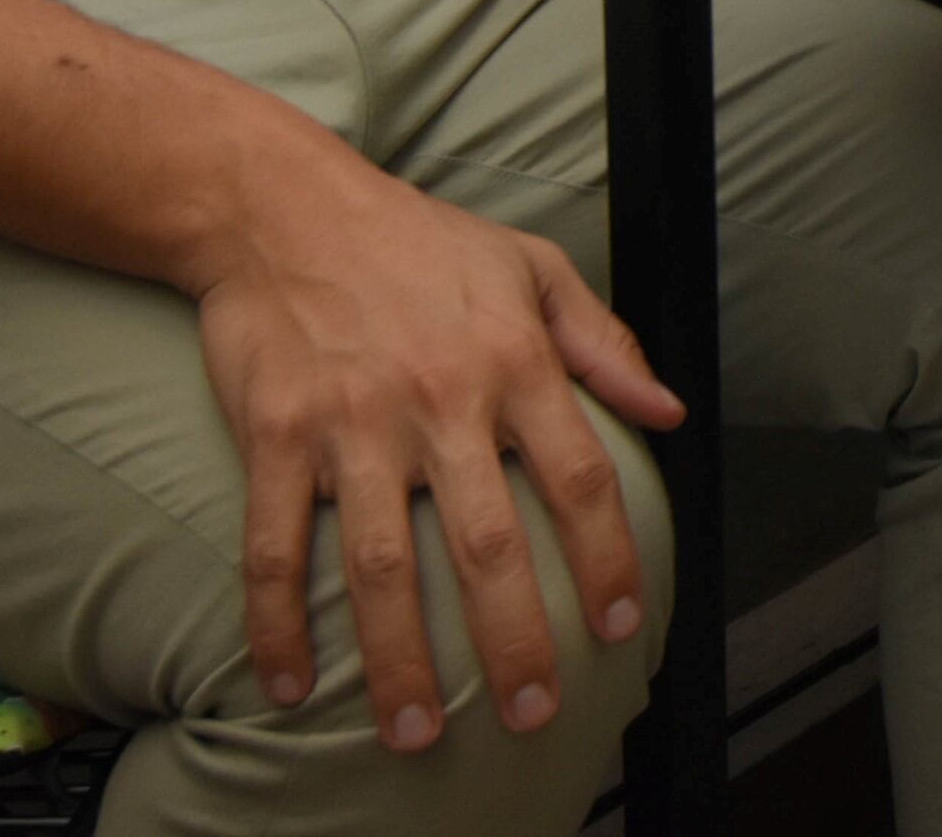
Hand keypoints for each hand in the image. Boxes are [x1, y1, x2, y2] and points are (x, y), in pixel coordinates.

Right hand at [188, 154, 683, 750]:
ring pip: (382, 565)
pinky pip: (275, 546)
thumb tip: (666, 410)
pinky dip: (277, 623)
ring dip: (398, 661)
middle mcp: (439, 400)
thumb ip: (603, 343)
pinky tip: (287, 685)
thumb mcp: (530, 268)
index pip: (580, 476)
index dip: (607, 557)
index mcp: (512, 361)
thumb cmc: (417, 241)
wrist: (283, 207)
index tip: (620, 624)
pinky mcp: (276, 434)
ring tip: (415, 733)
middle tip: (533, 712)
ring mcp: (352, 422)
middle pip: (488, 543)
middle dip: (514, 640)